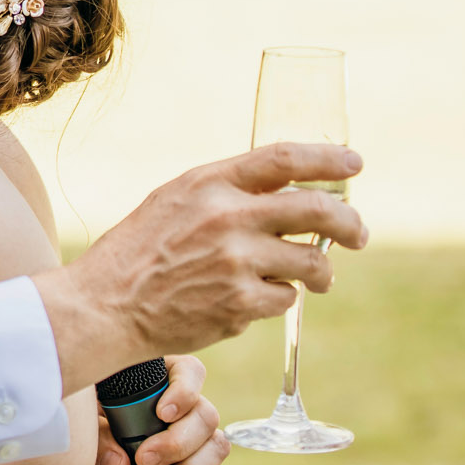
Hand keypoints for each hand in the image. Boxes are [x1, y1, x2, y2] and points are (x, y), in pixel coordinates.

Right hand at [42, 142, 367, 390]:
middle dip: (349, 223)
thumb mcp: (174, 200)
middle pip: (316, 210)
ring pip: (311, 262)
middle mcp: (227, 218)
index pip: (284, 159)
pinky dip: (278, 299)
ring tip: (318, 278)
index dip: (327, 158)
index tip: (354, 163)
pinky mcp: (240, 304)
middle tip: (357, 234)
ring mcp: (236, 263)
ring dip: (321, 272)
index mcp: (209, 184)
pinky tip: (254, 298)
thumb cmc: (138, 251)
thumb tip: (284, 190)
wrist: (106, 305)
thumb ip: (224, 191)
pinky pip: (285, 299)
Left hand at [93, 355, 233, 464]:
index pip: (190, 372)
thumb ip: (99, 439)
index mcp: (162, 382)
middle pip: (206, 416)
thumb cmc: (95, 430)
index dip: (184, 390)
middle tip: (145, 461)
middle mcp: (188, 409)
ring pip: (217, 447)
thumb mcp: (88, 426)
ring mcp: (201, 441)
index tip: (163, 414)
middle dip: (178, 443)